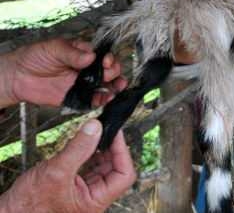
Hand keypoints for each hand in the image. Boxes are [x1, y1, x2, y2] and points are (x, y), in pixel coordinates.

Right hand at [0, 120, 135, 212]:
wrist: (11, 212)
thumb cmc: (29, 205)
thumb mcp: (56, 172)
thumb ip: (78, 149)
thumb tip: (96, 128)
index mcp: (95, 201)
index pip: (124, 175)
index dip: (122, 153)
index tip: (115, 134)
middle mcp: (93, 198)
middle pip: (115, 169)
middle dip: (111, 148)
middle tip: (104, 130)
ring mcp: (85, 192)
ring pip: (103, 166)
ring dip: (100, 149)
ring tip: (94, 134)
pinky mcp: (75, 185)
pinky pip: (90, 167)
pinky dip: (89, 153)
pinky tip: (84, 144)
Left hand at [1, 39, 126, 108]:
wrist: (18, 76)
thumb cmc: (36, 56)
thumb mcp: (54, 48)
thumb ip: (73, 53)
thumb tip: (91, 56)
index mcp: (84, 53)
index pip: (103, 55)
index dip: (108, 58)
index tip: (105, 61)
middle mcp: (87, 69)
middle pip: (109, 70)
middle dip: (112, 72)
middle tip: (106, 74)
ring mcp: (83, 83)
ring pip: (106, 85)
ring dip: (114, 86)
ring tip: (117, 87)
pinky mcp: (77, 97)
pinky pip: (94, 100)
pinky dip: (102, 100)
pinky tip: (106, 98)